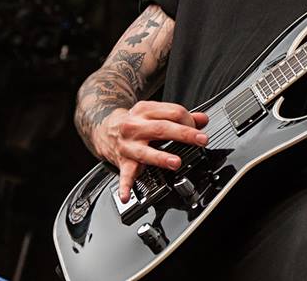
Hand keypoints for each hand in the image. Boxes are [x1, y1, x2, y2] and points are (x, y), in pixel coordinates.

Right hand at [92, 101, 208, 202]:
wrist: (104, 129)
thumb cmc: (135, 122)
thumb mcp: (154, 112)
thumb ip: (179, 116)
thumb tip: (202, 119)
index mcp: (146, 110)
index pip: (173, 112)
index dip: (190, 120)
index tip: (199, 130)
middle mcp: (136, 126)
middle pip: (163, 128)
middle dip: (184, 134)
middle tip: (201, 140)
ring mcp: (128, 144)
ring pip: (146, 151)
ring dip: (161, 157)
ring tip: (175, 162)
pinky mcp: (122, 161)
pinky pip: (124, 175)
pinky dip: (125, 186)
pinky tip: (127, 196)